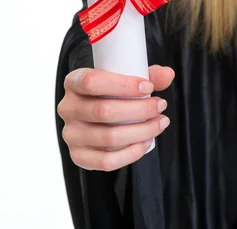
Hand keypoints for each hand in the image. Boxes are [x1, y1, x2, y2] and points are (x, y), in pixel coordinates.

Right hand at [57, 64, 174, 170]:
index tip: (149, 87)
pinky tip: (146, 142)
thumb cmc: (114, 90)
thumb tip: (168, 74)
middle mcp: (67, 108)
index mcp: (74, 82)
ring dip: (142, 131)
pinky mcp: (78, 156)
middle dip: (140, 109)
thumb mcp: (128, 77)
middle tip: (161, 105)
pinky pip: (105, 161)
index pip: (92, 82)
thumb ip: (149, 74)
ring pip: (109, 137)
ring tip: (160, 122)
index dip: (123, 85)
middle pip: (104, 111)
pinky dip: (131, 153)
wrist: (99, 112)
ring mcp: (71, 134)